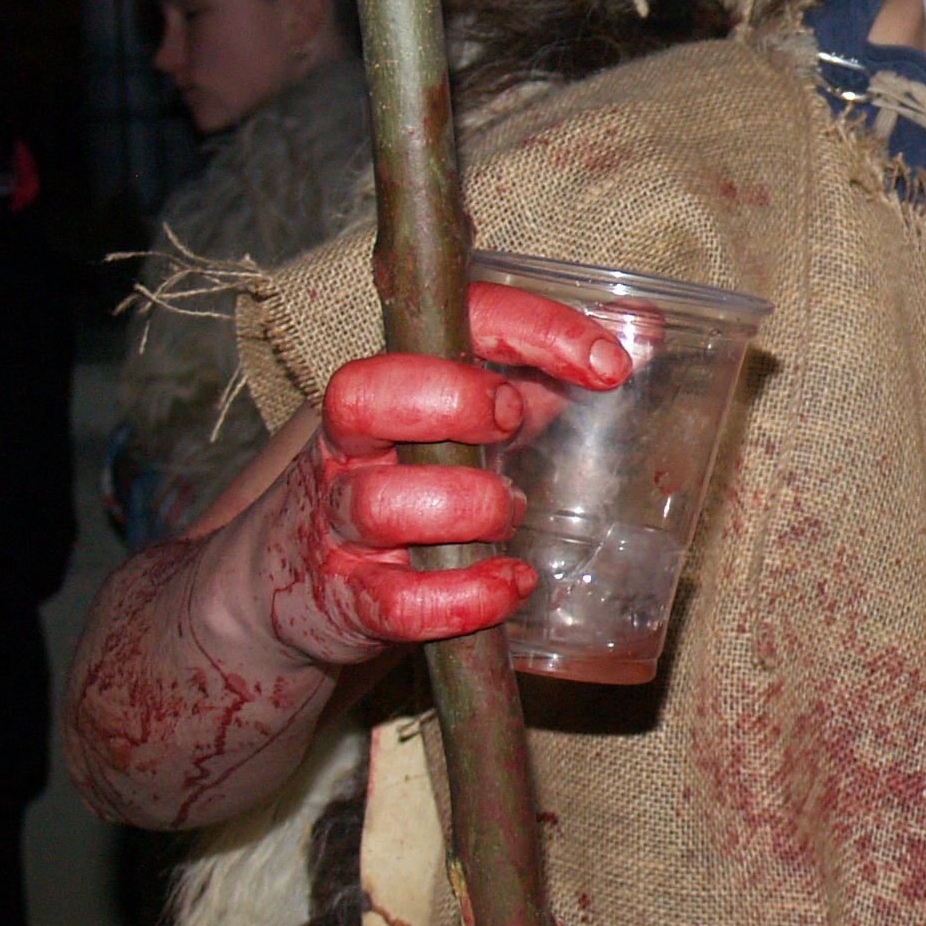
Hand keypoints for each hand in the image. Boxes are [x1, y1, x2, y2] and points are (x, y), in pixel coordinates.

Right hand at [216, 280, 631, 669]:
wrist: (285, 591)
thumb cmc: (397, 490)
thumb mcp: (456, 425)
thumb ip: (537, 383)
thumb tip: (641, 333)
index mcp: (388, 387)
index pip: (444, 323)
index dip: (530, 328)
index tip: (607, 361)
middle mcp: (348, 447)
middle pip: (366, 394)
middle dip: (451, 397)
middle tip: (512, 417)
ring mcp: (336, 524)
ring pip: (382, 503)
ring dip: (466, 507)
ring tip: (511, 517)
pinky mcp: (342, 600)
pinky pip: (392, 603)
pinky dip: (461, 597)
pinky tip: (508, 586)